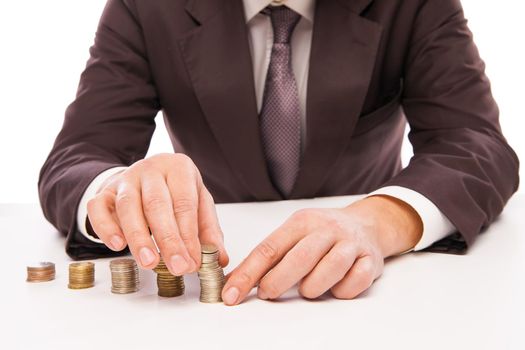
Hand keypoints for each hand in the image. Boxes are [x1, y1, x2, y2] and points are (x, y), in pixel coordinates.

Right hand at [86, 153, 228, 274]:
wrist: (143, 175)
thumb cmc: (174, 192)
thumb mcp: (198, 203)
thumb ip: (209, 230)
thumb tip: (219, 258)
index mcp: (178, 168)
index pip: (184, 203)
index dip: (189, 235)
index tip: (193, 262)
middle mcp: (150, 169)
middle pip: (157, 204)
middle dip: (169, 239)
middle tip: (178, 267)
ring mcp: (125, 179)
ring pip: (128, 206)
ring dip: (139, 237)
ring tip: (149, 262)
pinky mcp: (103, 192)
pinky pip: (98, 208)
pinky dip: (106, 227)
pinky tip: (118, 245)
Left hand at [221, 195, 422, 304]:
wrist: (367, 223)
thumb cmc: (323, 232)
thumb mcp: (294, 234)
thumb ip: (269, 256)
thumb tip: (235, 282)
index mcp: (302, 222)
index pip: (269, 248)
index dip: (248, 274)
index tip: (231, 294)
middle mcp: (327, 229)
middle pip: (299, 259)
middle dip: (277, 282)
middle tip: (268, 294)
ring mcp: (351, 244)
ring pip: (329, 271)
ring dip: (313, 287)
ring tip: (308, 288)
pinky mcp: (371, 260)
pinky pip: (354, 283)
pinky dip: (342, 291)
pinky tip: (336, 285)